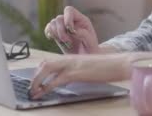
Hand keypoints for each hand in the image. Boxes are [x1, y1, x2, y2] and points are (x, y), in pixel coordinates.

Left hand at [29, 52, 151, 98]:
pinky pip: (56, 79)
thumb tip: (71, 78)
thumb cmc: (109, 67)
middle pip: (45, 63)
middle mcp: (70, 58)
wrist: (120, 63)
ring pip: (47, 69)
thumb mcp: (90, 68)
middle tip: (31, 88)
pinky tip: (42, 93)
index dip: (40, 70)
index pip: (51, 60)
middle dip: (35, 76)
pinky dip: (46, 87)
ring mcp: (73, 64)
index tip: (35, 80)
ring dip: (37, 81)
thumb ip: (79, 71)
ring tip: (33, 92)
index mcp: (73, 58)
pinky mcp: (76, 72)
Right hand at [44, 6, 99, 53]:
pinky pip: (48, 29)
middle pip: (59, 18)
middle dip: (61, 31)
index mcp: (81, 20)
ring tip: (65, 43)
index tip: (70, 31)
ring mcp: (63, 27)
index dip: (67, 18)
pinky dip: (49, 34)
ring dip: (56, 34)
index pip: (69, 10)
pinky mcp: (57, 34)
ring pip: (52, 23)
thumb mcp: (91, 44)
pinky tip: (55, 40)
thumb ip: (84, 35)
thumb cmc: (91, 50)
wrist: (86, 58)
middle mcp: (71, 21)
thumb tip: (73, 31)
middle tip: (68, 41)